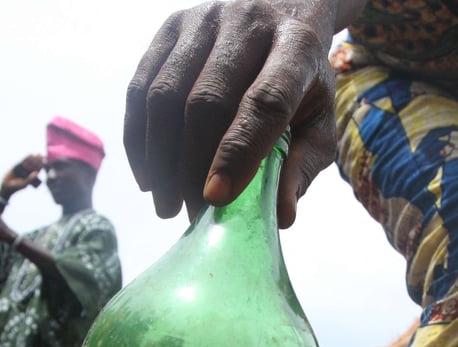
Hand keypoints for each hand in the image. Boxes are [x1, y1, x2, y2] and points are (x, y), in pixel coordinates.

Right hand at [0, 154, 44, 198]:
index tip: (44, 161)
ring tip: (37, 154)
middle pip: (34, 165)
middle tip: (41, 155)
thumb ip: (30, 179)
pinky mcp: (17, 166)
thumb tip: (36, 173)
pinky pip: (23, 161)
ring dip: (33, 158)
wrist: (7, 185)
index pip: (37, 170)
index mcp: (31, 177)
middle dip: (38, 160)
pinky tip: (30, 154)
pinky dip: (26, 158)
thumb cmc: (16, 186)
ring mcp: (22, 169)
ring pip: (29, 163)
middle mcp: (27, 173)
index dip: (41, 166)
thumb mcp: (24, 183)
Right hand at [125, 0, 338, 227]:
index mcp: (297, 47)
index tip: (216, 198)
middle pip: (207, 101)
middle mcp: (248, 23)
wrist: (283, 12)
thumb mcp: (318, 120)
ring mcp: (204, 19)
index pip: (264, 102)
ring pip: (166, 95)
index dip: (237, 152)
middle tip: (192, 213)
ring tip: (167, 204)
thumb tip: (280, 216)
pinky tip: (149, 177)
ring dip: (160, 159)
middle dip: (192, 166)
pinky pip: (141, 87)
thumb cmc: (302, 81)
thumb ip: (302, 166)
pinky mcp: (171, 26)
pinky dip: (138, 139)